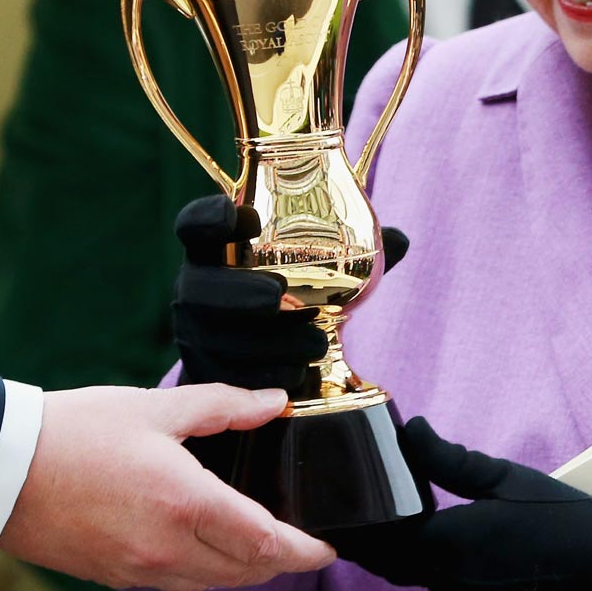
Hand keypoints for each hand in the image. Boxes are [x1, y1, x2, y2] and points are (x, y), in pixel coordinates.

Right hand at [0, 383, 334, 590]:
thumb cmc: (73, 432)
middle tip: (302, 546)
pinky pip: (176, 584)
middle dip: (281, 563)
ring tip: (260, 545)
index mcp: (186, 505)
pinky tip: (204, 548)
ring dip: (243, 570)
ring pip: (212, 585)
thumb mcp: (155, 408)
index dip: (306, 552)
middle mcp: (167, 550)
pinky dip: (203, 572)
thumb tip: (273, 402)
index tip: (329, 551)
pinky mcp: (112, 577)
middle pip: (246, 573)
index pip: (267, 545)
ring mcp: (138, 571)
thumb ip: (222, 407)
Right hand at [171, 195, 409, 393]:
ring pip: (215, 335)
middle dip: (236, 290)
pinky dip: (263, 376)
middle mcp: (194, 284)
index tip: (237, 215)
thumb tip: (398, 240)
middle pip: (199, 286)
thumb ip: (355, 252)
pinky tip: (297, 374)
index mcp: (214, 248)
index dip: (208, 217)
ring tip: (315, 343)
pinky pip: (225, 376)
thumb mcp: (315, 268)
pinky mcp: (203, 368)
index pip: (194, 224)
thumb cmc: (293, 293)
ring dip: (265, 341)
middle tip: (277, 295)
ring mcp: (193, 329)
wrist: (261, 350)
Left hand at [334, 417, 591, 590]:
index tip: (334, 510)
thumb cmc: (569, 523)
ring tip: (425, 518)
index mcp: (446, 547)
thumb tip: (408, 432)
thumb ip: (449, 460)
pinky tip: (480, 549)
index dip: (353, 527)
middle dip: (380, 542)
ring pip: (428, 579)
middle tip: (368, 512)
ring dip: (421, 554)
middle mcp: (450, 586)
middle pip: (395, 565)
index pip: (377, 542)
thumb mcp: (508, 480)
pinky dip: (456, 573)